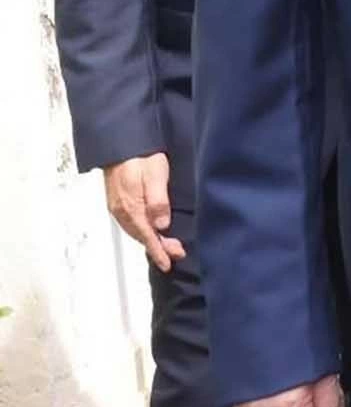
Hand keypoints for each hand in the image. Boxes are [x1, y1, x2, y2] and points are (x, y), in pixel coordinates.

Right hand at [103, 153, 184, 271]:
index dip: (159, 251)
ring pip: (135, 230)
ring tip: (167, 246)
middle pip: (141, 236)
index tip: (169, 263)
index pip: (147, 236)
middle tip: (177, 253)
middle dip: (158, 248)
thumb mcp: (155, 175)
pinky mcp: (118, 200)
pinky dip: (142, 231)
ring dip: (151, 240)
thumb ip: (158, 201)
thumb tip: (161, 225)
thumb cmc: (141, 156)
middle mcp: (121, 210)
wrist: (121, 143)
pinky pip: (131, 223)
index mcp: (131, 207)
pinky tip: (150, 231)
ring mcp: (118, 206)